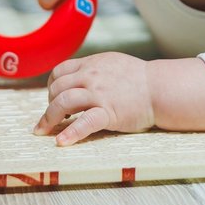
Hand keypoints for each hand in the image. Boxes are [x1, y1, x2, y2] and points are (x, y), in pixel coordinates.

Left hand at [33, 52, 154, 145]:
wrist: (159, 88)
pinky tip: (61, 142)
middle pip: (57, 87)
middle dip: (49, 104)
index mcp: (91, 64)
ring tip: (44, 131)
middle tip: (51, 117)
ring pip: (63, 102)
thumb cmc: (137, 78)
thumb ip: (92, 68)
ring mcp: (99, 94)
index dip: (51, 86)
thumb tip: (74, 77)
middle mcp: (91, 76)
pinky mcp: (109, 112)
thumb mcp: (111, 63)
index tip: (53, 98)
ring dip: (49, 118)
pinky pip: (84, 123)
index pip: (59, 71)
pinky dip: (70, 133)